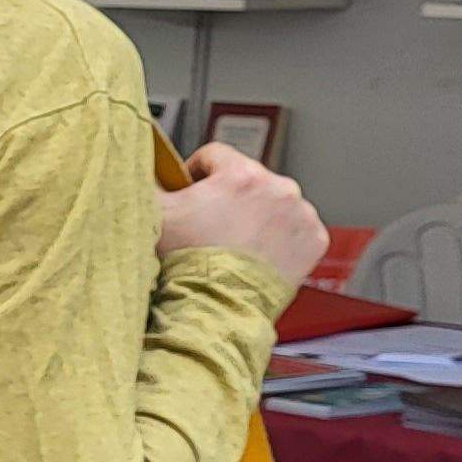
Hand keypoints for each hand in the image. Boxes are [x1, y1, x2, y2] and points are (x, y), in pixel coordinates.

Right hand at [155, 143, 327, 286]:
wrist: (219, 306)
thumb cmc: (188, 263)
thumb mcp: (155, 215)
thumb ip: (149, 183)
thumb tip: (147, 171)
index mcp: (242, 174)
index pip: (214, 155)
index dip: (196, 173)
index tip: (191, 193)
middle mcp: (279, 188)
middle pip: (248, 180)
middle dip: (230, 198)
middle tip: (211, 226)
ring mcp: (301, 215)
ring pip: (274, 204)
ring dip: (258, 217)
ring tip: (236, 244)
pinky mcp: (314, 240)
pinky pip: (295, 229)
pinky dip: (280, 239)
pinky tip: (258, 255)